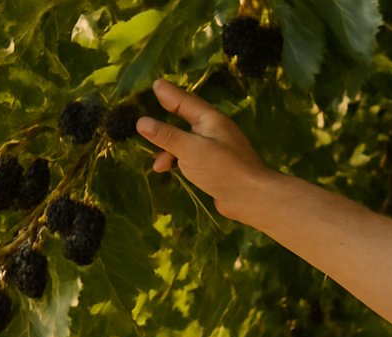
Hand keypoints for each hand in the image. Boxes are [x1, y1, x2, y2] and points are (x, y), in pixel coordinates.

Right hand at [136, 79, 276, 224]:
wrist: (250, 197)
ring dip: (169, 149)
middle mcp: (213, 130)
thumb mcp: (190, 150)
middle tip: (148, 115)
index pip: (185, 102)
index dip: (169, 94)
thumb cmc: (222, 168)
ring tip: (157, 164)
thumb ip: (166, 136)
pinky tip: (169, 171)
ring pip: (186, 142)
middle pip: (184, 120)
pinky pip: (190, 157)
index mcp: (210, 119)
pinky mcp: (214, 166)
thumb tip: (140, 122)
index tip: (155, 84)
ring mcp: (215, 149)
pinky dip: (178, 161)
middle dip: (166, 121)